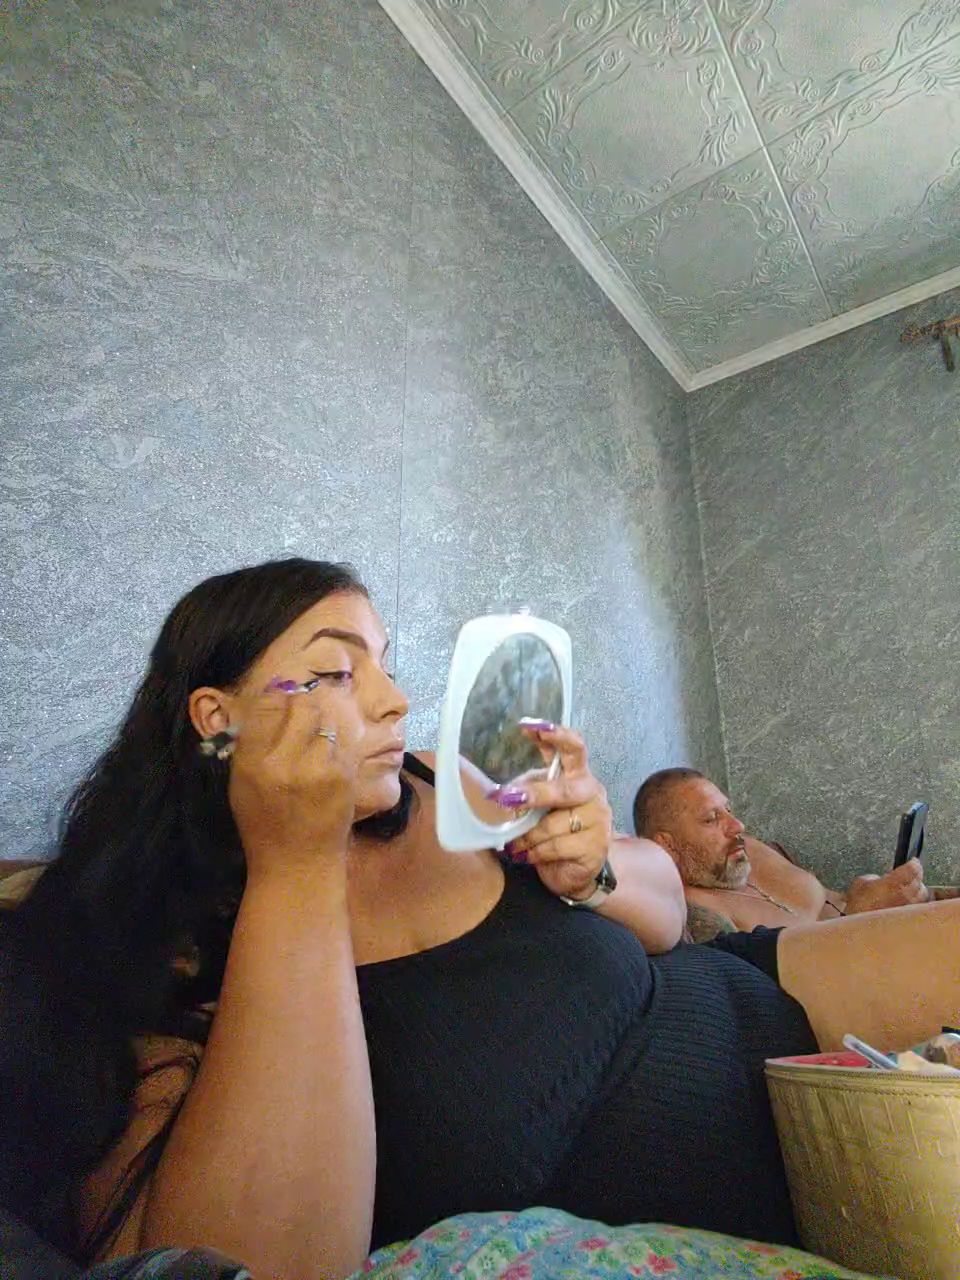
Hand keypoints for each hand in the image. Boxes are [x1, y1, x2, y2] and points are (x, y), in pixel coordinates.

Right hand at [227, 683, 357, 879]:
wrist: (297, 864)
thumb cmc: (265, 824)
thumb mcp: (241, 784)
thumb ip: (252, 742)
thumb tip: (273, 696)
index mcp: (251, 762)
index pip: (266, 704)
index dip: (276, 697)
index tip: (281, 700)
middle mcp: (283, 762)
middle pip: (301, 705)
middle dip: (304, 706)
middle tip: (303, 717)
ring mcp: (317, 768)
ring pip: (327, 720)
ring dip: (322, 726)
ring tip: (315, 744)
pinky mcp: (343, 776)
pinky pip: (343, 742)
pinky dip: (337, 746)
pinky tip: (328, 762)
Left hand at [496, 724, 611, 901]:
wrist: (573, 871)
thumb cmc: (553, 830)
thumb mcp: (538, 803)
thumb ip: (527, 789)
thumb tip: (500, 791)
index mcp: (577, 775)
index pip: (573, 748)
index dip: (555, 735)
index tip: (527, 726)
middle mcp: (591, 793)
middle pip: (563, 789)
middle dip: (535, 794)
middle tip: (507, 799)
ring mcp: (597, 820)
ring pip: (554, 824)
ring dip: (528, 836)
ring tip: (515, 844)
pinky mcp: (595, 846)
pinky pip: (557, 847)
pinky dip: (536, 852)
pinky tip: (528, 856)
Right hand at [844, 858, 928, 914]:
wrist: (860, 930)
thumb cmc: (858, 907)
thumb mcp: (860, 883)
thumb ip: (875, 878)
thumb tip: (882, 879)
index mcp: (893, 883)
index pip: (913, 869)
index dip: (914, 863)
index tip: (912, 861)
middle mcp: (905, 895)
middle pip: (920, 881)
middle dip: (916, 875)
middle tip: (910, 874)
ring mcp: (909, 908)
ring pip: (923, 894)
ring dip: (918, 889)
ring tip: (910, 888)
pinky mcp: (909, 918)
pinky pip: (919, 906)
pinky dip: (916, 901)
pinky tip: (908, 902)